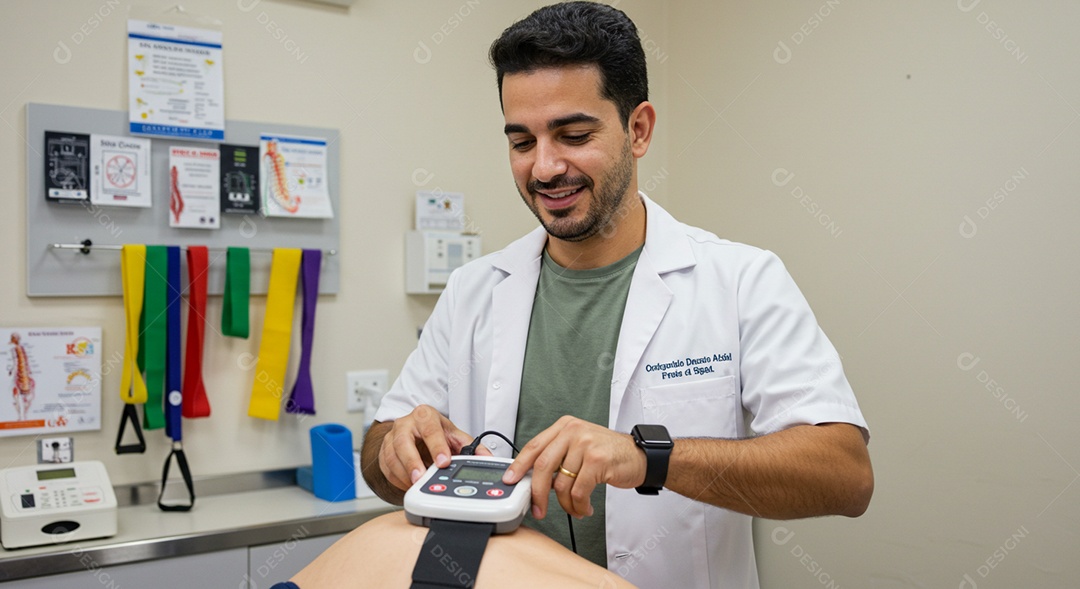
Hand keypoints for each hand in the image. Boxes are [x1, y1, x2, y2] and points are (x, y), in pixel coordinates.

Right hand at [377, 405, 489, 490]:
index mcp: (425, 416)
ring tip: (416, 485)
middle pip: (403, 441)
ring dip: (404, 473)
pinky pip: (386, 468)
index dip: (436, 446)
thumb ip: (469, 446)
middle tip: (421, 478)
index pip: (430, 429)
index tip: (444, 461)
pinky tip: (408, 484)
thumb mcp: (453, 435)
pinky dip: (397, 479)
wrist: (413, 433)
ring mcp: (391, 438)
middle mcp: (405, 424)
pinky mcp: (383, 452)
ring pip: (391, 456)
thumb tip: (487, 457)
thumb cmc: (434, 433)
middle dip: (412, 461)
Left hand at [503, 416, 646, 518]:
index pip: (534, 446)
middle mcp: (573, 431)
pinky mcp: (598, 460)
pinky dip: (579, 506)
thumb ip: (557, 455)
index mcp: (564, 426)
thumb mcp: (579, 445)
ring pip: (562, 483)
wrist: (639, 456)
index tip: (510, 480)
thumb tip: (531, 478)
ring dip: (566, 504)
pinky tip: (585, 508)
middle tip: (537, 509)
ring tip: (574, 509)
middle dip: (537, 493)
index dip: (519, 465)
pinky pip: (579, 491)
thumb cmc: (608, 454)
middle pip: (543, 466)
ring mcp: (586, 444)